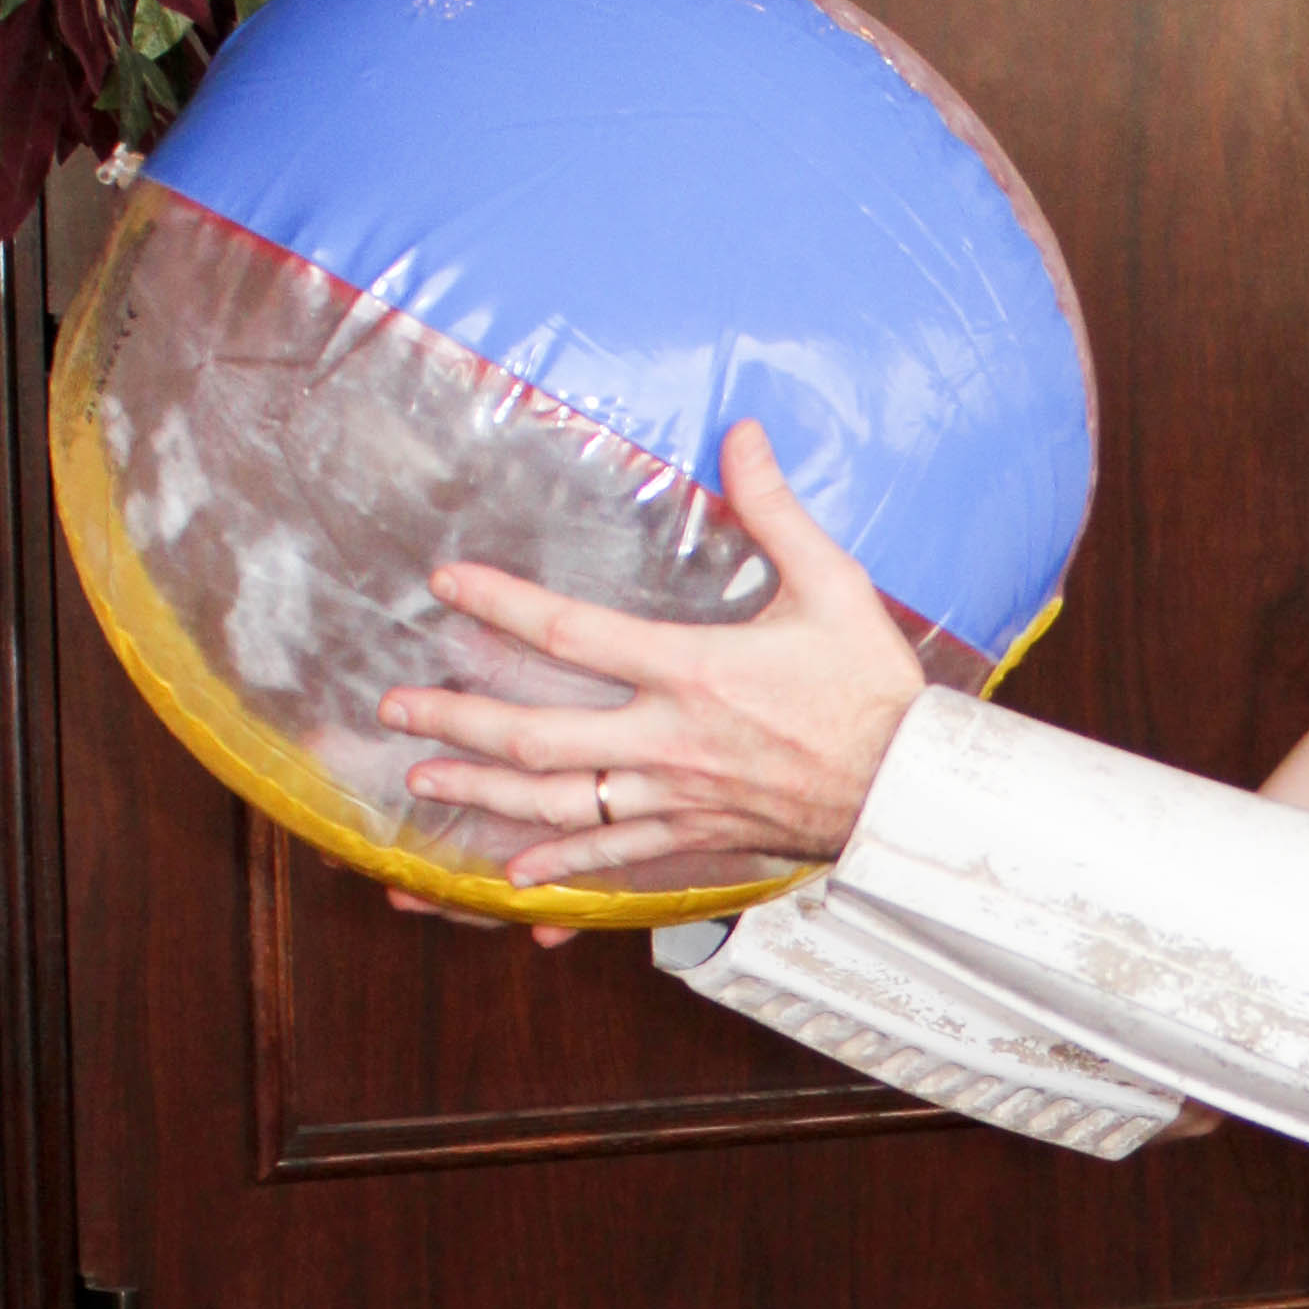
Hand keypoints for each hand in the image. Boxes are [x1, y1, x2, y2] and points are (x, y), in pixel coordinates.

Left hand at [375, 418, 929, 891]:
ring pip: (558, 807)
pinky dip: (557, 872)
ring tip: (423, 782)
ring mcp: (676, 798)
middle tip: (397, 708)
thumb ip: (776, 508)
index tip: (446, 584)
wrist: (912, 793)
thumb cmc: (874, 688)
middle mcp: (669, 742)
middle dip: (458, 722)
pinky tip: (510, 876)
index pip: (573, 635)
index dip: (501, 606)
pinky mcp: (694, 838)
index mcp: (695, 671)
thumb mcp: (832, 584)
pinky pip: (611, 860)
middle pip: (538, 738)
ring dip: (482, 795)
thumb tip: (743, 432)